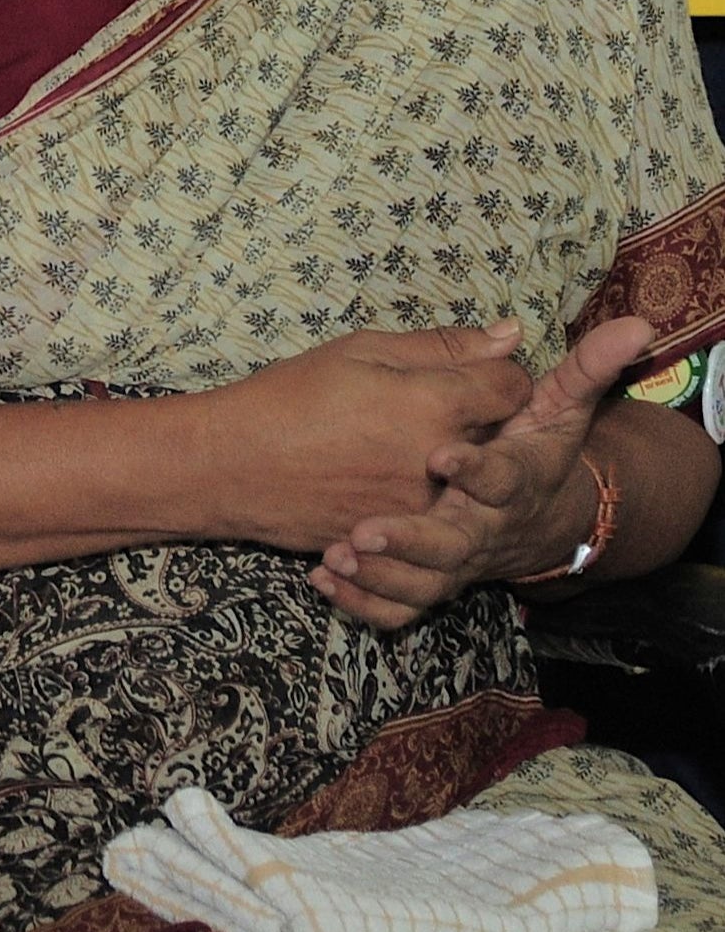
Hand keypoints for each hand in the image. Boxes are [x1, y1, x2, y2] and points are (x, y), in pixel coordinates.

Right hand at [206, 324, 533, 553]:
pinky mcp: (406, 538)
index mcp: (435, 404)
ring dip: (452, 462)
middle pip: (501, 436)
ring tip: (396, 446)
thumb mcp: (359, 351)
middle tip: (424, 409)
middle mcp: (444, 462)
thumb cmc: (288, 399)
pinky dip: (418, 493)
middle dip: (476, 420)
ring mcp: (426, 508)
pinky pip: (437, 512)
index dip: (494, 375)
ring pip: (472, 480)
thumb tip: (509, 335)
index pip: (514, 386)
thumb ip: (440, 345)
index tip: (466, 376)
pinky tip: (377, 476)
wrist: (232, 467)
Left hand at [314, 316, 656, 629]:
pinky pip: (401, 607)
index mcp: (514, 479)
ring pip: (426, 583)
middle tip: (365, 533)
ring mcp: (459, 560)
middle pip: (455, 543)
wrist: (543, 519)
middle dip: (412, 540)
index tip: (439, 456)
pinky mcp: (433, 582)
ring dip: (381, 575)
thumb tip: (607, 325)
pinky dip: (365, 602)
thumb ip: (582, 369)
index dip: (475, 469)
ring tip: (338, 555)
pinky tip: (324, 578)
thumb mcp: (559, 407)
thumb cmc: (537, 449)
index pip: (501, 478)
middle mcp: (487, 526)